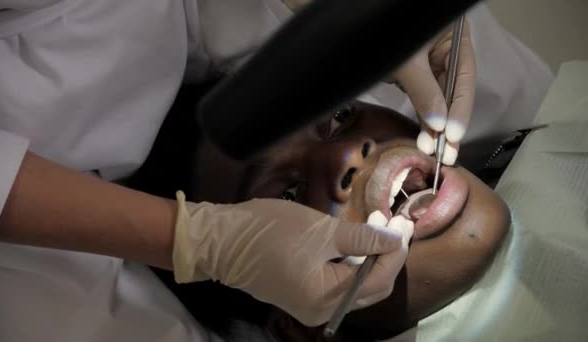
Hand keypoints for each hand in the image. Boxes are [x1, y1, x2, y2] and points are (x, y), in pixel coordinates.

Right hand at [172, 192, 412, 325]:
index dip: (395, 251)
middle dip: (386, 257)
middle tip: (394, 225)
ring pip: (355, 287)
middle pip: (370, 288)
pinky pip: (338, 285)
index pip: (377, 278)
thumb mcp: (320, 230)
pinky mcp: (302, 296)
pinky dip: (351, 265)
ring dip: (370, 260)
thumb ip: (362, 238)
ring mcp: (311, 306)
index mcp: (327, 298)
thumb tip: (396, 239)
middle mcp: (322, 311)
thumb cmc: (269, 232)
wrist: (222, 241)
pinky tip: (356, 243)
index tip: (404, 223)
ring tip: (378, 229)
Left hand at [392, 17, 475, 164]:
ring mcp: (429, 63)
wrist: (353, 28)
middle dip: (448, 124)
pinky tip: (425, 138)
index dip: (460, 109)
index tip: (453, 135)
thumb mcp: (408, 62)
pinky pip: (422, 99)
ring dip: (435, 126)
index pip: (464, 78)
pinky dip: (423, 118)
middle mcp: (445, 51)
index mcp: (454, 38)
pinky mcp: (413, 74)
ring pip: (437, 99)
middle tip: (445, 153)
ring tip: (433, 150)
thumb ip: (424, 90)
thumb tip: (438, 125)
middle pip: (452, 92)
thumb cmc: (384, 34)